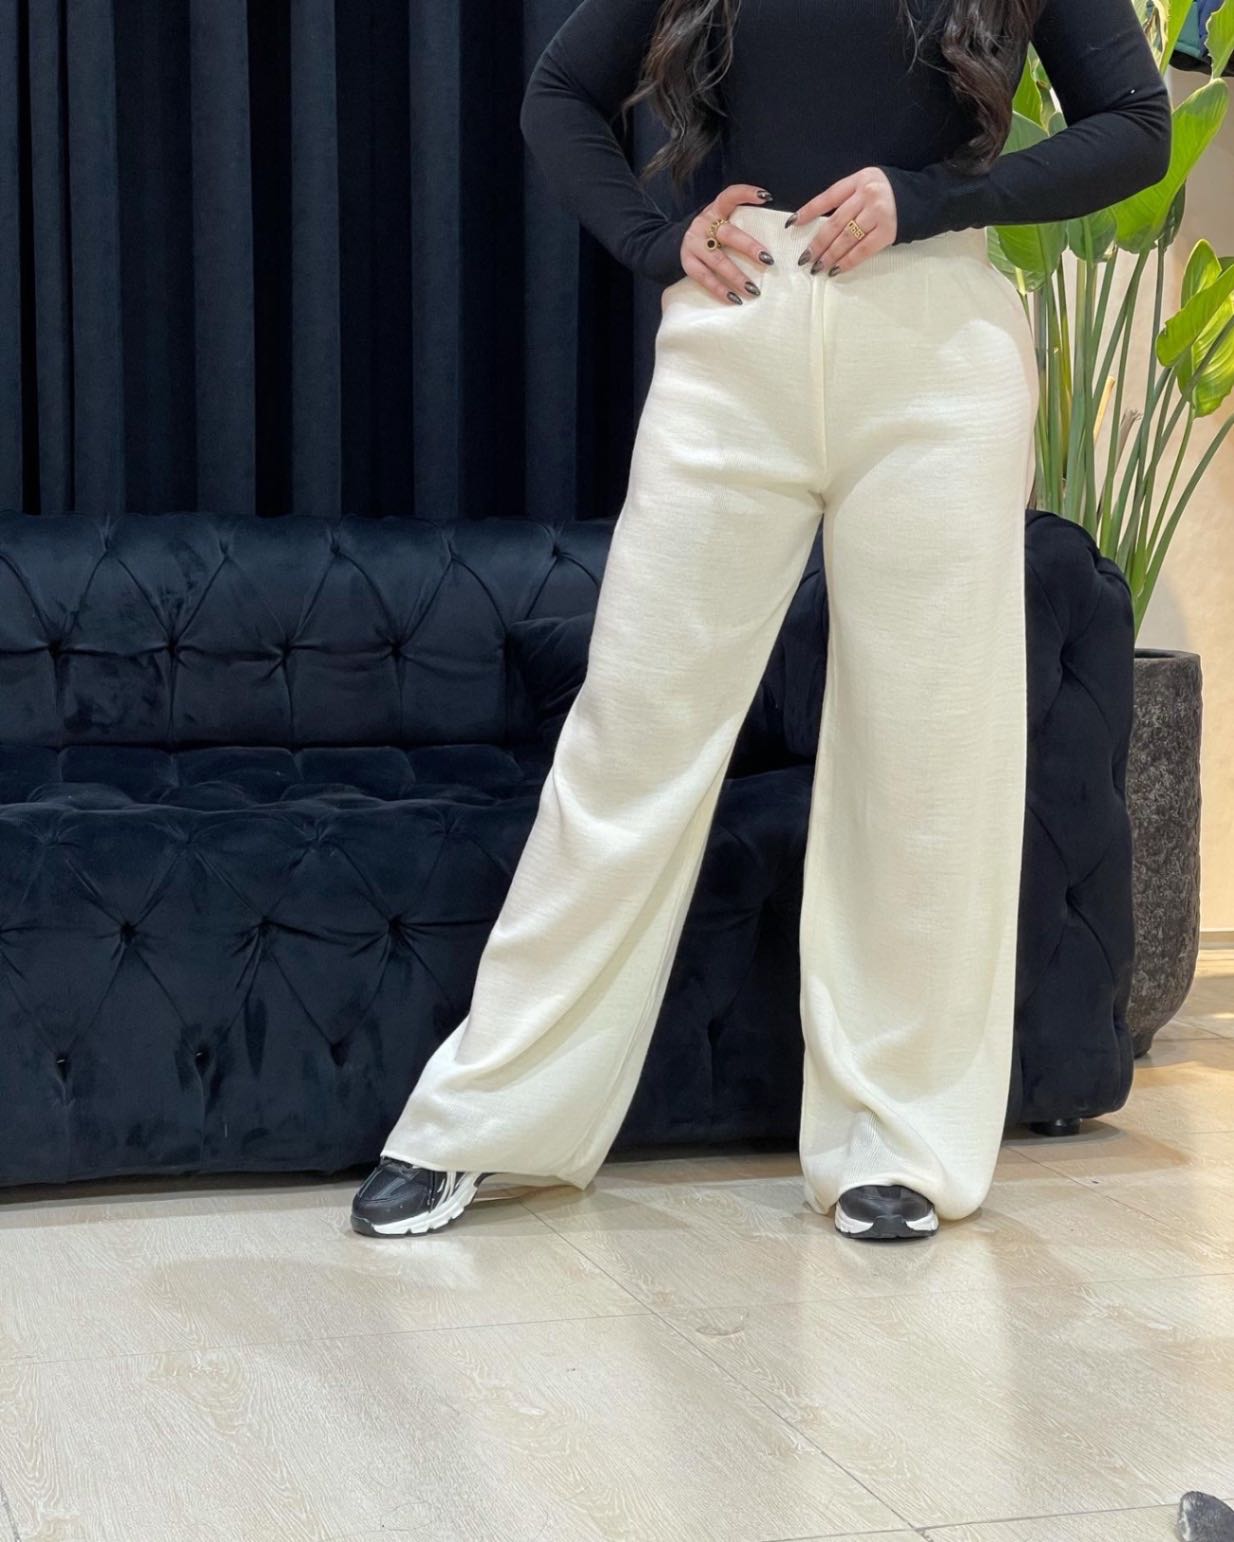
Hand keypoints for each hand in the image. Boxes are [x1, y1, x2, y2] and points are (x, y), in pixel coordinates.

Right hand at [677, 184, 778, 303]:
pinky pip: (705, 278)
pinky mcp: (687, 262)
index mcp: (715, 210)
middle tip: (768, 260)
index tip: (766, 196)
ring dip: (737, 276)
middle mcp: (703, 224)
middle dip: (749, 247)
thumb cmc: (710, 233)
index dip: (747, 193)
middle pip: (728, 234)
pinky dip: (720, 289)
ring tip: (754, 290)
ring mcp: (693, 244)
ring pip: (717, 260)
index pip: (730, 195)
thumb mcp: (720, 221)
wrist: (674, 242)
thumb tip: (776, 234)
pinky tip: (734, 299)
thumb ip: (739, 222)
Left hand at [787, 168, 897, 273]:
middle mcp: (868, 195)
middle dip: (817, 243)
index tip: (792, 224)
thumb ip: (847, 198)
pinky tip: (836, 269)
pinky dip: (847, 261)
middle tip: (804, 258)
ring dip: (829, 255)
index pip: (828, 197)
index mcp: (859, 180)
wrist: (921, 198)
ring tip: (817, 267)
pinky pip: (862, 250)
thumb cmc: (888, 194)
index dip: (808, 211)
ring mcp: (878, 213)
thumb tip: (817, 223)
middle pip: (835, 222)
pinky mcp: (888, 232)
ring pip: (846, 238)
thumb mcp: (866, 185)